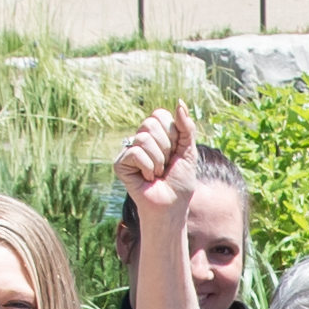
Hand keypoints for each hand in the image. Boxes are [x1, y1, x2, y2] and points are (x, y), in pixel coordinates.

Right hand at [114, 103, 199, 222]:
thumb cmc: (180, 182)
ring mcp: (128, 151)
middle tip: (165, 164)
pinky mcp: (120, 164)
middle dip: (165, 146)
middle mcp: (140, 139)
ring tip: (158, 173)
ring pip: (143, 138)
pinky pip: (135, 152)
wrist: (171, 206)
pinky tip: (148, 178)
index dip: (172, 133)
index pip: (160, 114)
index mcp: (156, 134)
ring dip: (158, 160)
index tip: (175, 151)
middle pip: (150, 123)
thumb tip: (179, 102)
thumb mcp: (188, 150)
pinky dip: (148, 167)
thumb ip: (186, 127)